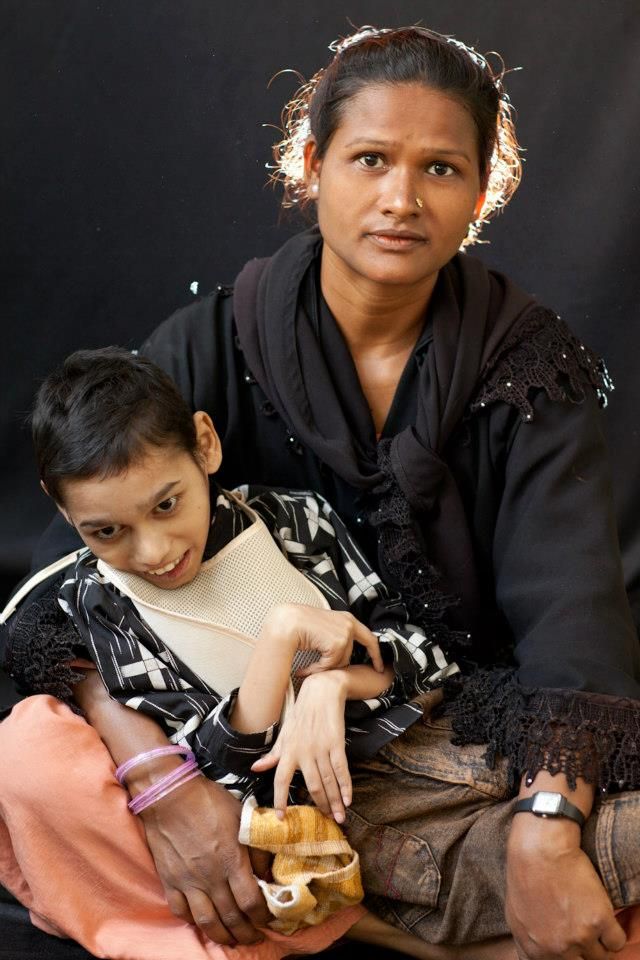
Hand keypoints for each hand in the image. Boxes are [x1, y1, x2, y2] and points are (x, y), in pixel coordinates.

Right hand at [139, 773, 270, 945]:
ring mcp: (188, 881)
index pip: (251, 901)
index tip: (269, 920)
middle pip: (231, 917)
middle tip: (254, 938)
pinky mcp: (170, 880)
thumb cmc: (208, 802)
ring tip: (231, 939)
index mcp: (231, 859)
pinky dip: (193, 922)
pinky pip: (181, 911)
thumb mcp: (241, 816)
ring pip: (206, 921)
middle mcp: (211, 876)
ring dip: (222, 936)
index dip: (263, 917)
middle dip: (246, 933)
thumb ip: (257, 847)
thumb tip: (268, 872)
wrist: (170, 795)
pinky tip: (202, 922)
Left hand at [251, 671, 350, 822]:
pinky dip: (345, 785)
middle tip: (327, 821)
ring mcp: (320, 747)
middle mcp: (303, 751)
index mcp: (288, 750)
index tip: (281, 818)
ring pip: (328, 780)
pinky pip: (341, 769)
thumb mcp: (284, 734)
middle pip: (312, 785)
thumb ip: (273, 754)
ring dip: (334, 801)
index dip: (280, 799)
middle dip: (320, 805)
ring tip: (339, 817)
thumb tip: (256, 768)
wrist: (321, 692)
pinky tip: (348, 799)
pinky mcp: (336, 742)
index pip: (280, 780)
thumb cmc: (301, 714)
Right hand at [263, 603, 383, 674]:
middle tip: (318, 667)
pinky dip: (318, 669)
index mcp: (347, 619)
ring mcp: (345, 633)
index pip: (369, 638)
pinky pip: (331, 665)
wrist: (287, 622)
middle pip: (349, 655)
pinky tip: (305, 667)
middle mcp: (349, 624)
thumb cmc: (300, 625)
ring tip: (308, 665)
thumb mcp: (325, 628)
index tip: (380, 666)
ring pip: (340, 662)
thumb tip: (343, 655)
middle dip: (335, 664)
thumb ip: (337, 636)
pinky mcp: (337, 643)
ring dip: (324, 667)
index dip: (376, 654)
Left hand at [506, 815, 625, 959]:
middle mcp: (557, 949)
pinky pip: (616, 942)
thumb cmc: (523, 874)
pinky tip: (604, 918)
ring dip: (598, 943)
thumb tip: (537, 953)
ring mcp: (579, 937)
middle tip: (580, 934)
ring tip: (591, 923)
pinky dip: (613, 932)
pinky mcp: (599, 921)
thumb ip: (528, 941)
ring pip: (601, 956)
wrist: (540, 848)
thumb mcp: (515, 914)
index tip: (570, 952)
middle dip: (581, 953)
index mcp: (533, 950)